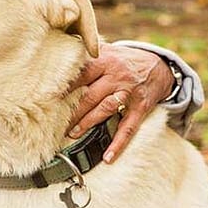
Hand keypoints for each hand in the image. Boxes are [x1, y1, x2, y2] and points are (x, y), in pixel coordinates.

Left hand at [65, 43, 174, 163]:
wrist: (159, 66)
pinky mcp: (141, 108)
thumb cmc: (124, 60)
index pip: (81, 74)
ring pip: (105, 109)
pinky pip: (129, 128)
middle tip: (55, 122)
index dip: (65, 86)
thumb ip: (87, 52)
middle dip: (72, 110)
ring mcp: (129, 93)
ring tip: (72, 134)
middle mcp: (117, 76)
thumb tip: (59, 50)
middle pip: (90, 95)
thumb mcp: (107, 50)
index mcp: (105, 61)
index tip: (48, 97)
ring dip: (88, 123)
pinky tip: (108, 157)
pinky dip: (119, 143)